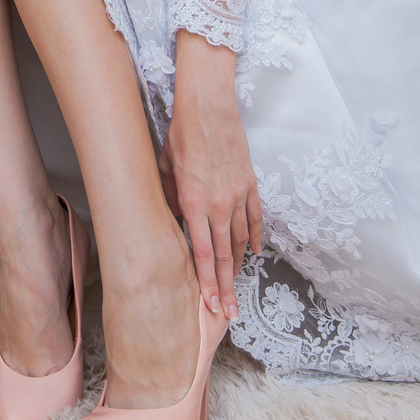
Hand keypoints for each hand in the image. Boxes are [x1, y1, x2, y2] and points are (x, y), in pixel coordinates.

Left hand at [158, 30, 262, 322]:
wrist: (209, 104)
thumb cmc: (181, 134)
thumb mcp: (164, 169)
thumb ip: (170, 200)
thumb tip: (175, 220)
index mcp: (194, 203)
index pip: (202, 254)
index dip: (206, 283)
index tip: (210, 306)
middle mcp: (219, 205)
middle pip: (224, 256)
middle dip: (226, 288)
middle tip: (229, 315)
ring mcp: (238, 195)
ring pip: (240, 241)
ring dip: (237, 267)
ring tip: (236, 288)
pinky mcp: (250, 183)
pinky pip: (254, 218)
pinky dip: (254, 237)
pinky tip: (253, 253)